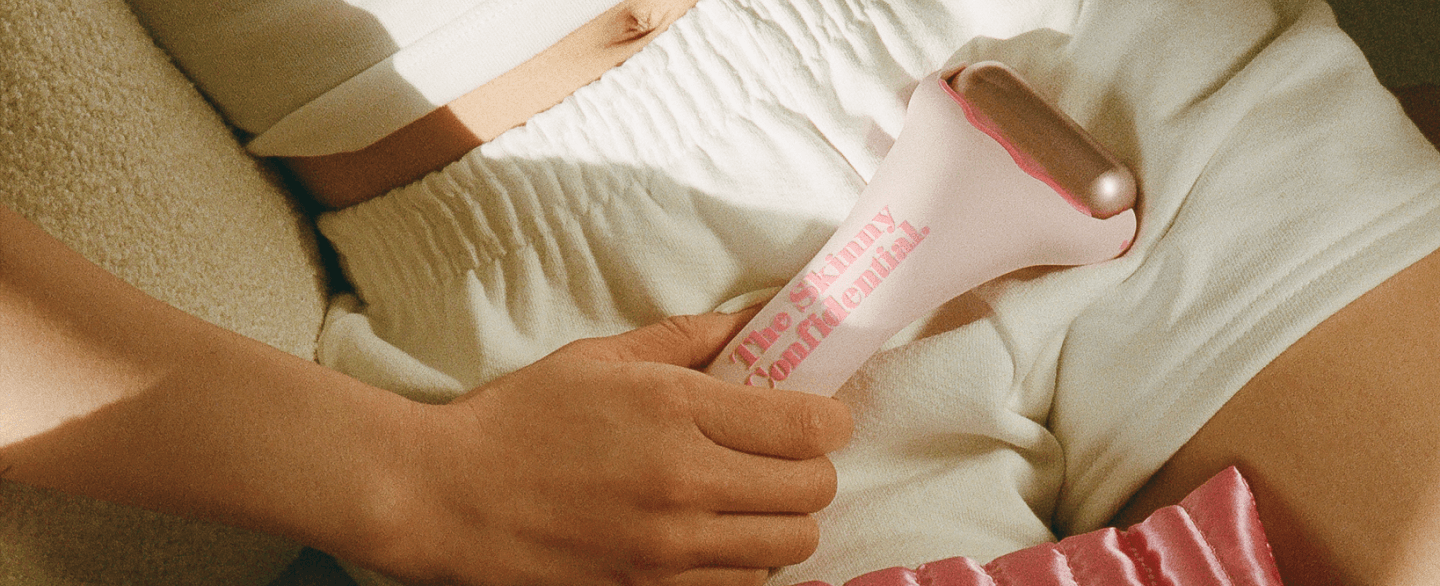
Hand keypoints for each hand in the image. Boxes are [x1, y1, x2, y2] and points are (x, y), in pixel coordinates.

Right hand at [367, 312, 853, 585]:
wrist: (444, 497)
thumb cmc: (518, 419)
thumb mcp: (602, 358)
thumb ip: (690, 339)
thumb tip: (759, 319)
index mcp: (674, 408)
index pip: (810, 425)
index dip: (830, 418)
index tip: (816, 414)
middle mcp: (683, 480)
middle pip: (814, 489)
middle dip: (812, 469)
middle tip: (782, 457)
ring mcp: (669, 548)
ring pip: (791, 545)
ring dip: (784, 520)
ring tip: (750, 500)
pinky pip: (744, 584)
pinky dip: (746, 561)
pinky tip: (716, 537)